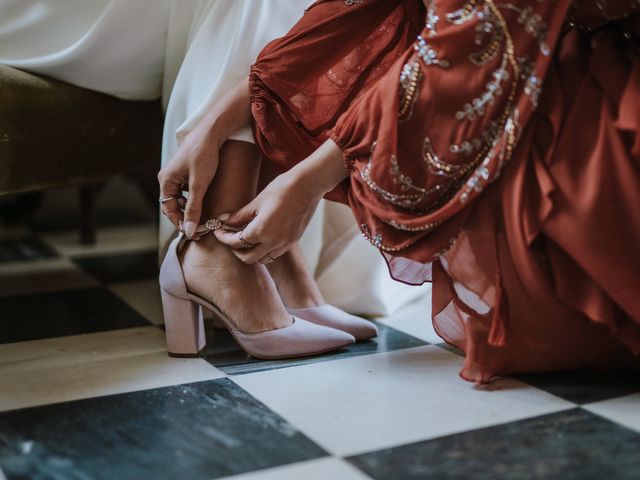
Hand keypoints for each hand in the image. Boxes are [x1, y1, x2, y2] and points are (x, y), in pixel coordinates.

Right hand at [158, 77, 251, 237]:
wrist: (212, 132)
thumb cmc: (204, 155)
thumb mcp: (199, 184)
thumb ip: (194, 208)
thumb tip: (190, 230)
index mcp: (166, 180)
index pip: (168, 209)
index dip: (179, 222)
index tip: (193, 232)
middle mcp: (167, 177)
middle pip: (172, 204)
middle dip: (183, 217)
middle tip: (199, 228)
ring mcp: (176, 174)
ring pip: (179, 198)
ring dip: (188, 209)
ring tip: (202, 217)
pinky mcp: (185, 171)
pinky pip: (184, 191)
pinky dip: (192, 200)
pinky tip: (203, 202)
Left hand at [215, 139, 348, 263]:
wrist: (307, 185)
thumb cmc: (281, 189)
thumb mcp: (256, 202)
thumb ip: (239, 215)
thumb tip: (224, 220)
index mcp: (261, 231)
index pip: (236, 242)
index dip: (224, 238)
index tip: (218, 231)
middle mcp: (273, 242)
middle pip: (248, 258)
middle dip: (236, 250)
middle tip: (230, 238)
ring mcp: (285, 244)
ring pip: (263, 259)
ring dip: (252, 253)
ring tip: (246, 240)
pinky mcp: (293, 241)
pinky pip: (275, 254)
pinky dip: (266, 250)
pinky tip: (263, 238)